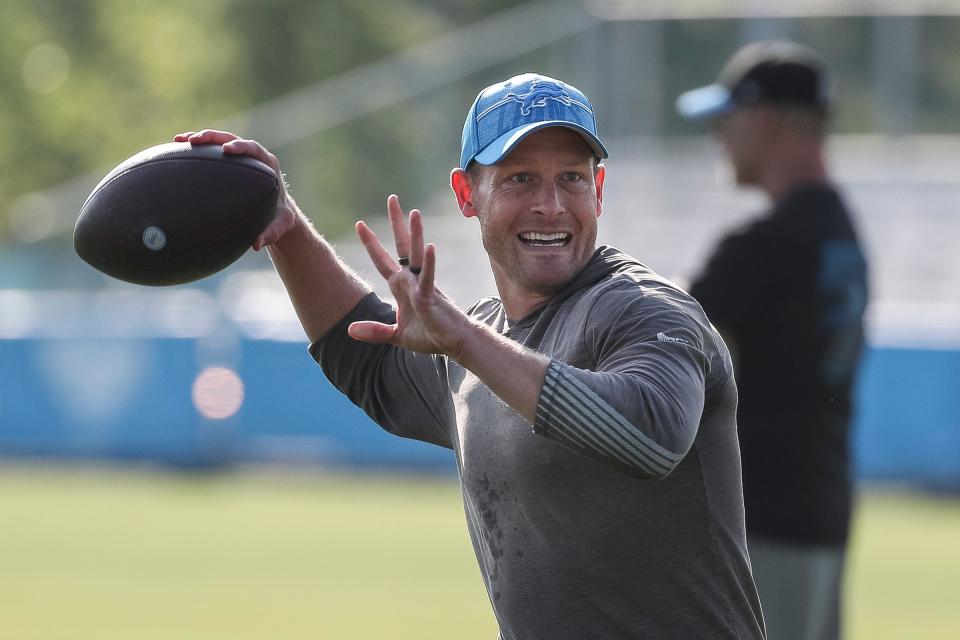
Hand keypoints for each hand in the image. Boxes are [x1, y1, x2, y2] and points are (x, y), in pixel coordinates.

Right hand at [172, 129, 297, 249]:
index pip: (254, 149)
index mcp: (268, 165)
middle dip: (213, 137)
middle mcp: (253, 157)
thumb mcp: (281, 224)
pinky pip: (211, 152)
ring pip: (218, 142)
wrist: (276, 210)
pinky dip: (196, 150)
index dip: (240, 147)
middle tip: (195, 140)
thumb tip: (256, 244)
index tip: (226, 149)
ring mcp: (240, 158)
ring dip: (199, 139)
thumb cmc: (279, 216)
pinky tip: (175, 152)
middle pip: (231, 139)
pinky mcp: (229, 162)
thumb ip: (272, 233)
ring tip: (178, 140)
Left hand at [350, 195, 470, 358]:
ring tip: (414, 212)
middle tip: (392, 198)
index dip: (372, 243)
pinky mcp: (431, 296)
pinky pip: (429, 277)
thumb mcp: (396, 335)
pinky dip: (429, 263)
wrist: (453, 343)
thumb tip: (350, 330)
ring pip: (416, 254)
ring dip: (415, 234)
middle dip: (396, 222)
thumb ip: (375, 331)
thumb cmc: (430, 335)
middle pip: (401, 245)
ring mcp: (422, 285)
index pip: (382, 260)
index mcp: (401, 286)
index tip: (360, 223)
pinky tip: (429, 246)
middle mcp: (411, 280)